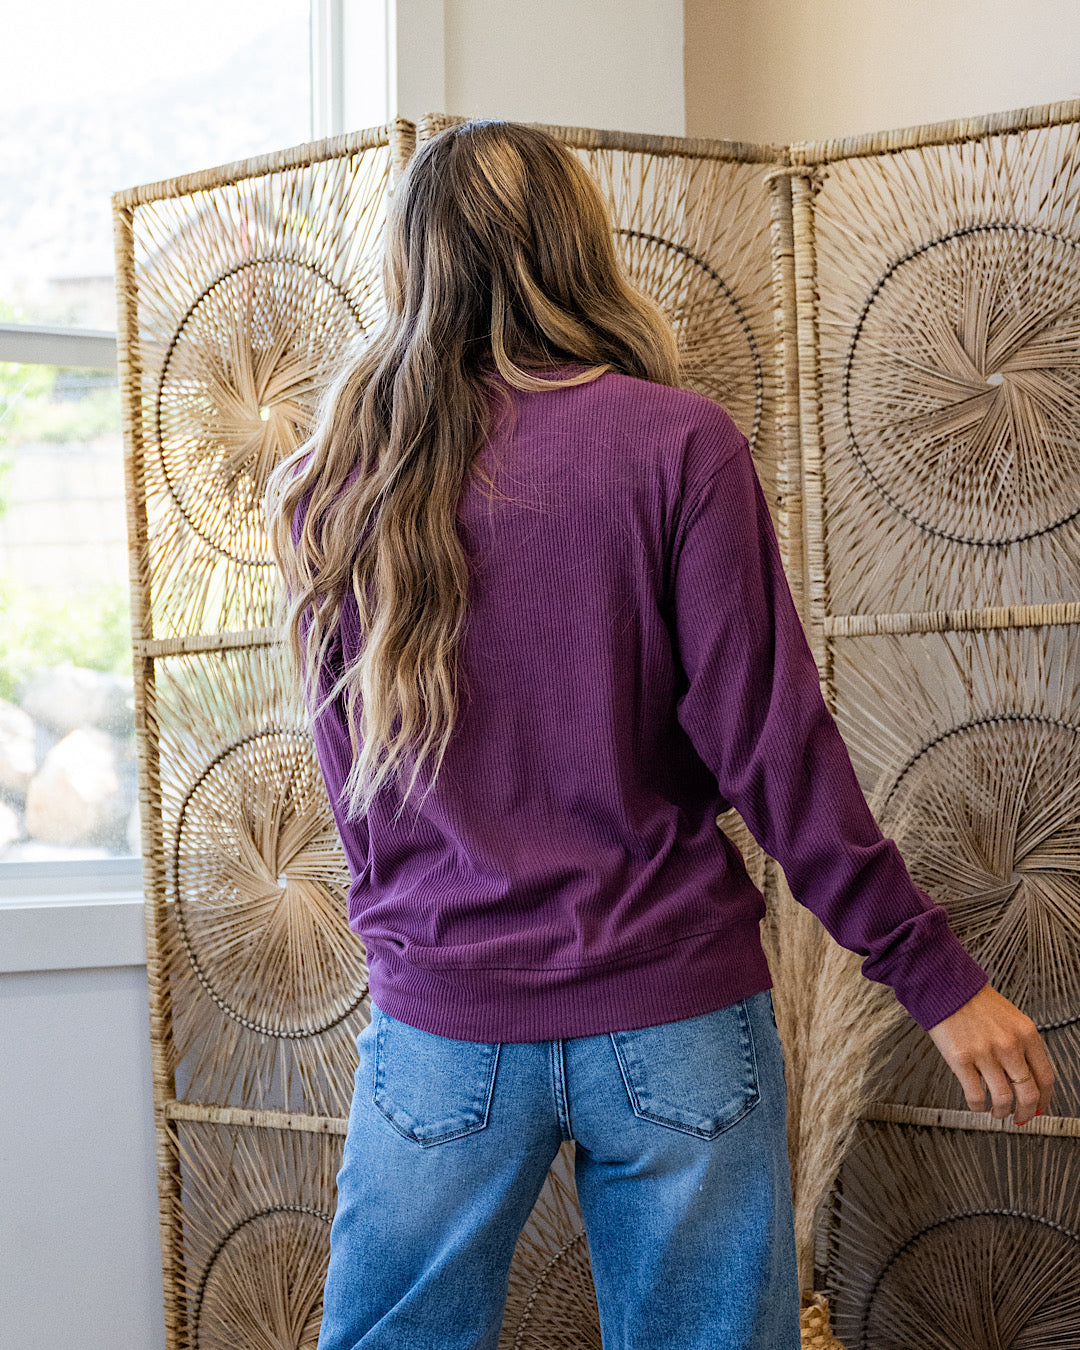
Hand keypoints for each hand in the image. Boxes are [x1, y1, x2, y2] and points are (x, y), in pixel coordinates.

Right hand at [927, 983, 1053, 1126]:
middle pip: (1028, 1093)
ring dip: (1002, 1112)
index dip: (1044, 1098)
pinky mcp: (961, 1059)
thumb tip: (1026, 1078)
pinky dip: (978, 1106)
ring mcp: (985, 1053)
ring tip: (997, 1112)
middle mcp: (1009, 1045)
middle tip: (1021, 1117)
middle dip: (1026, 1112)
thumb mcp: (1010, 1018)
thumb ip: (1022, 1046)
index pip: (1045, 1077)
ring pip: (1003, 1099)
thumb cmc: (975, 1001)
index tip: (1039, 1106)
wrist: (945, 986)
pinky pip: (976, 1095)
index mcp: (1026, 1034)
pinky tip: (978, 1104)